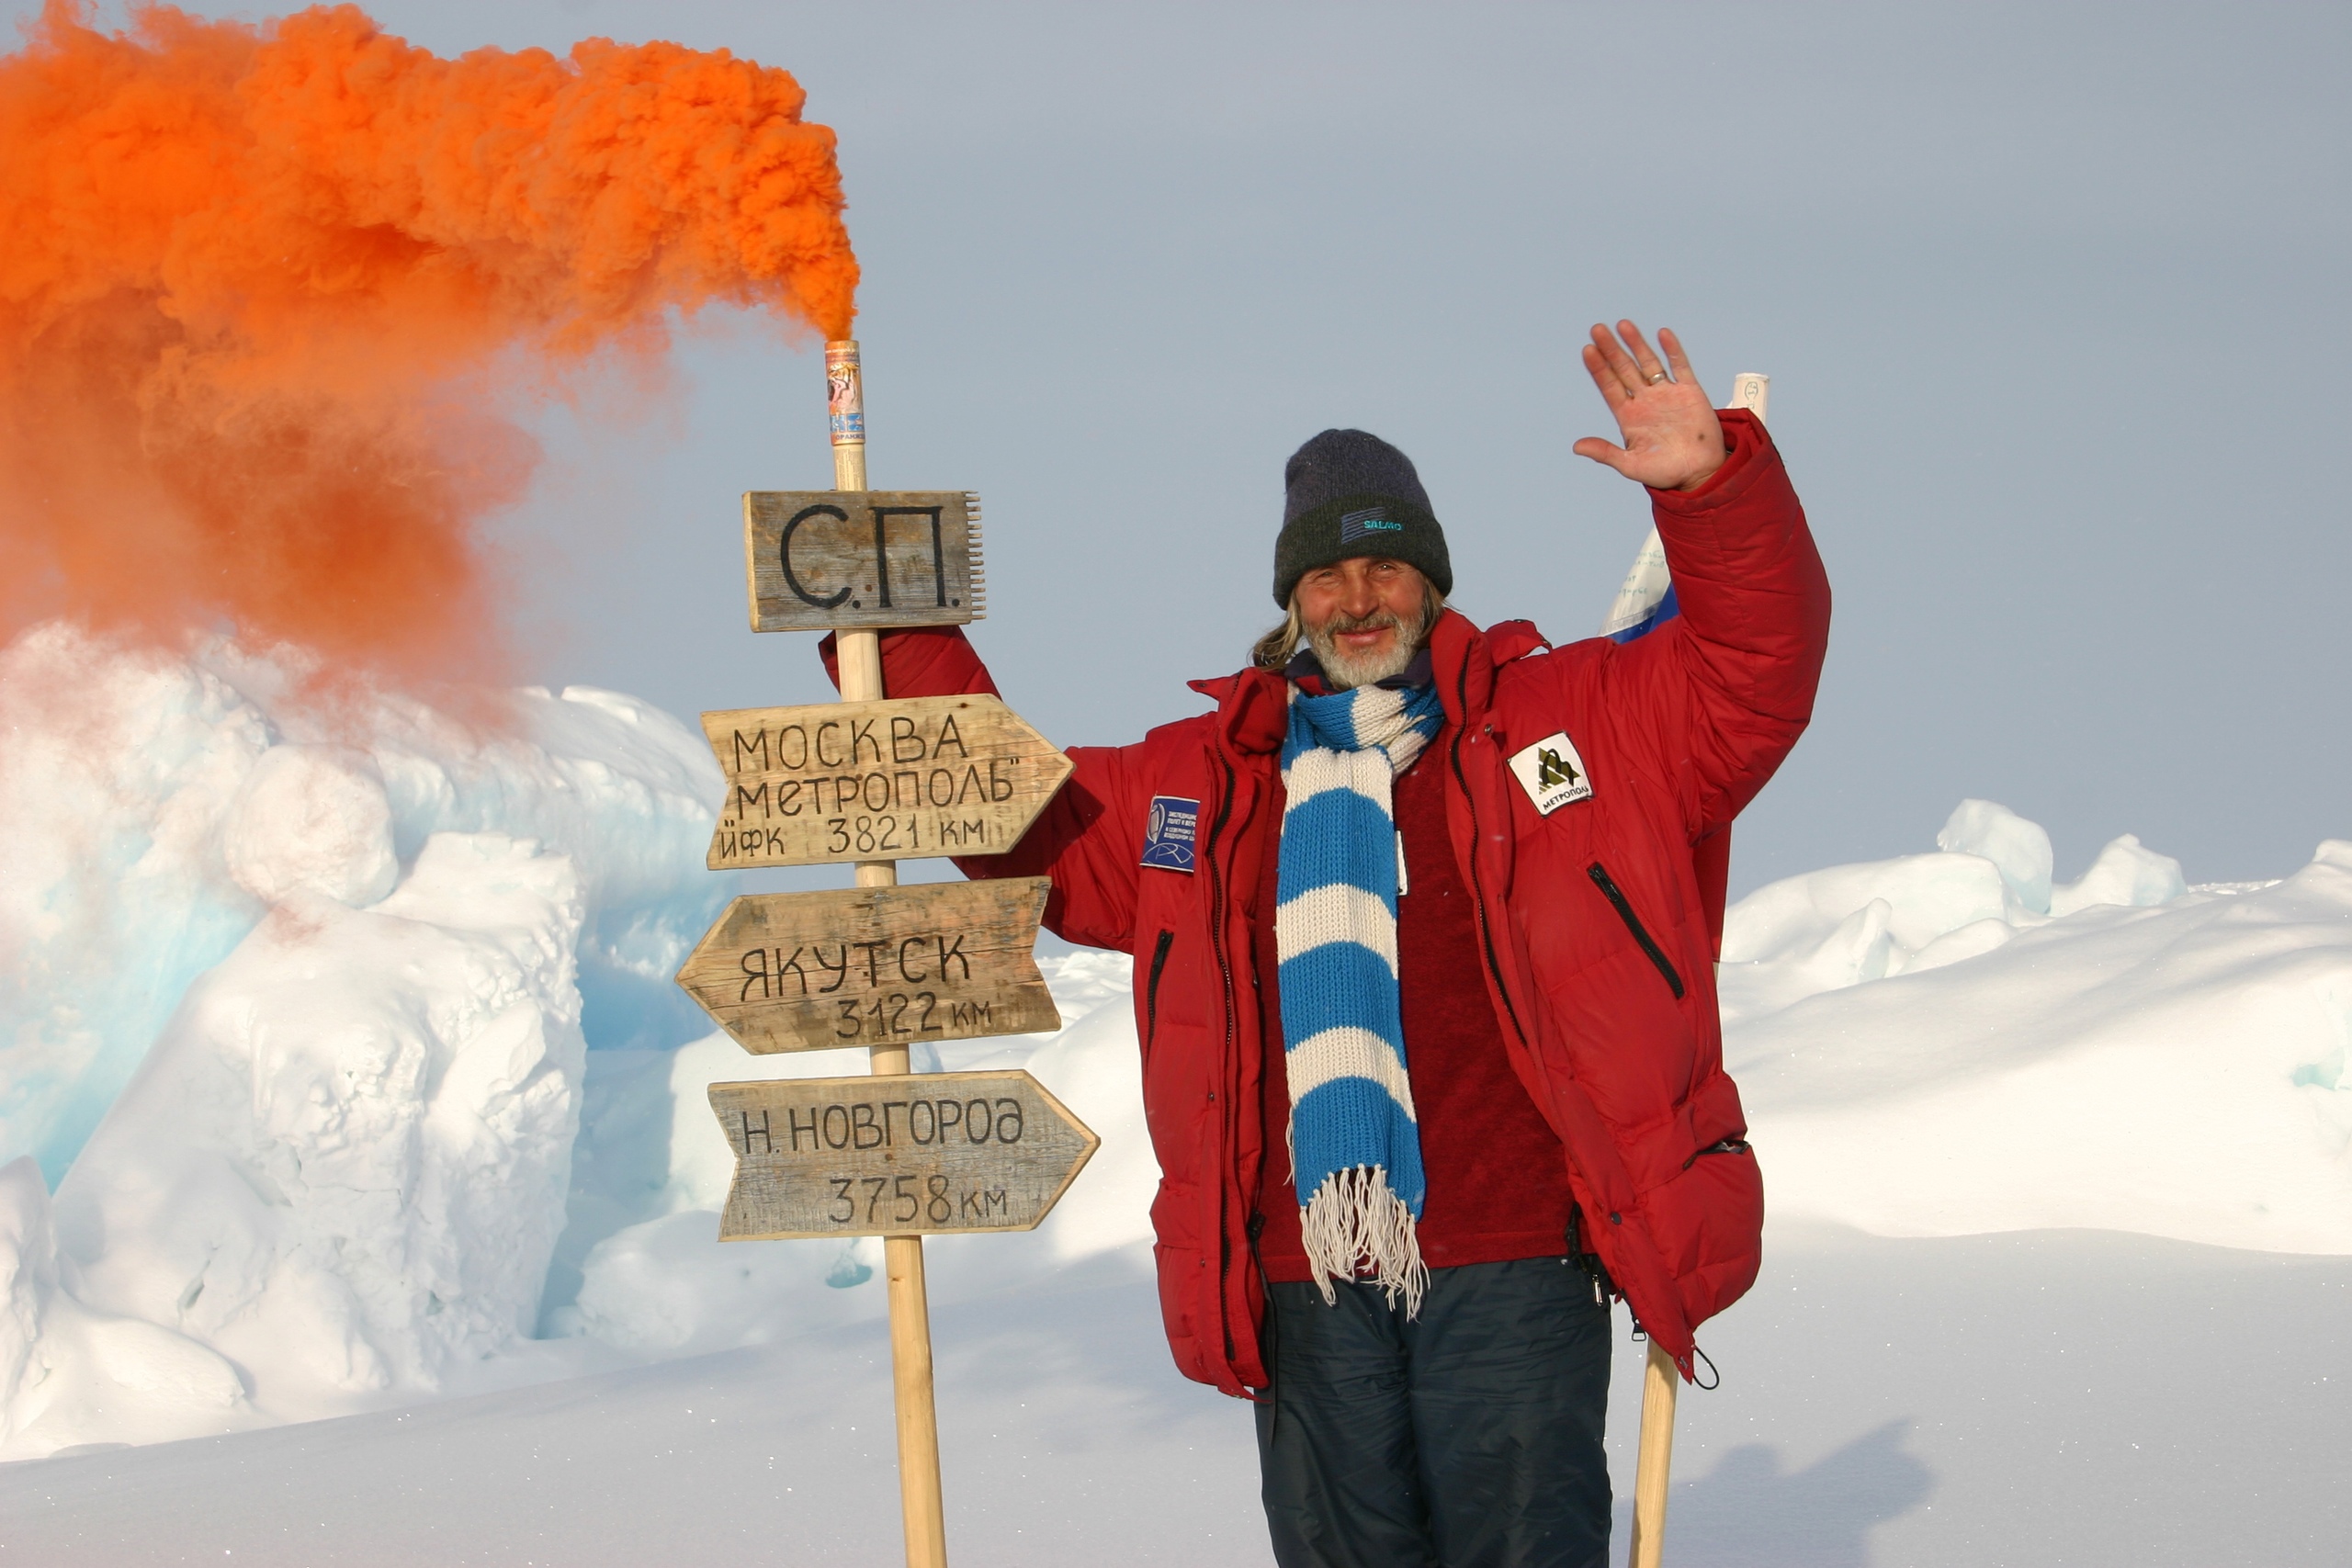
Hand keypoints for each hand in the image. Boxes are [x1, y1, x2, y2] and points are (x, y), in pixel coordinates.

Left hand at [1571, 321, 1727, 492]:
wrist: (1700, 473)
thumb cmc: (1665, 472)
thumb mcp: (1630, 465)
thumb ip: (1605, 453)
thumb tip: (1577, 446)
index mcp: (1629, 416)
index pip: (1609, 386)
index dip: (1598, 369)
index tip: (1587, 350)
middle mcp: (1645, 401)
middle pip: (1624, 369)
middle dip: (1611, 350)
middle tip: (1597, 329)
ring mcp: (1667, 394)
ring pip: (1648, 362)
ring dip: (1636, 344)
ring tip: (1623, 325)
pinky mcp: (1690, 392)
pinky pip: (1680, 366)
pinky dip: (1672, 350)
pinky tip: (1662, 334)